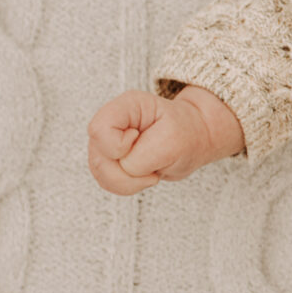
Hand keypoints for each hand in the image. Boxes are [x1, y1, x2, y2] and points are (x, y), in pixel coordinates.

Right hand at [86, 87, 243, 195]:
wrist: (193, 140)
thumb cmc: (186, 134)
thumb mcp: (173, 141)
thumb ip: (142, 156)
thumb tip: (122, 168)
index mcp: (127, 106)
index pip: (100, 129)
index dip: (118, 147)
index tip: (142, 143)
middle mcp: (112, 123)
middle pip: (98, 157)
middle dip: (126, 174)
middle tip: (153, 171)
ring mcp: (107, 142)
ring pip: (100, 173)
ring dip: (128, 182)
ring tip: (151, 173)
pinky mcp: (108, 159)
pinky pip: (106, 181)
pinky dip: (127, 186)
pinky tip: (144, 176)